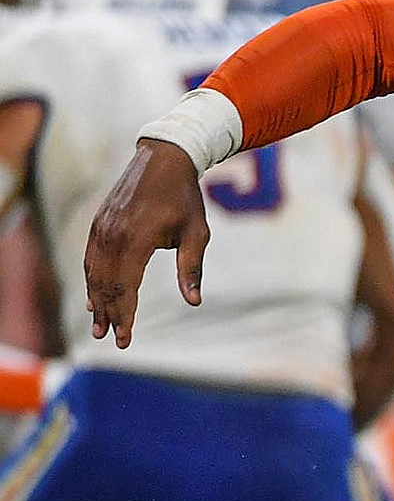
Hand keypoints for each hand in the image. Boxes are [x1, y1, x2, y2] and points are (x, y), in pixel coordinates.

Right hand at [83, 140, 209, 346]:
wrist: (163, 160)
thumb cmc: (185, 199)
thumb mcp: (197, 233)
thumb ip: (192, 268)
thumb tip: (194, 301)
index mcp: (136, 239)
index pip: (125, 287)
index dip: (126, 316)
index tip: (127, 339)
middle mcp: (112, 235)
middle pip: (106, 285)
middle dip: (110, 315)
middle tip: (114, 340)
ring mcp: (101, 228)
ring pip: (94, 273)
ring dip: (97, 301)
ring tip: (100, 326)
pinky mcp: (98, 224)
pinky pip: (90, 258)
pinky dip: (91, 280)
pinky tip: (94, 297)